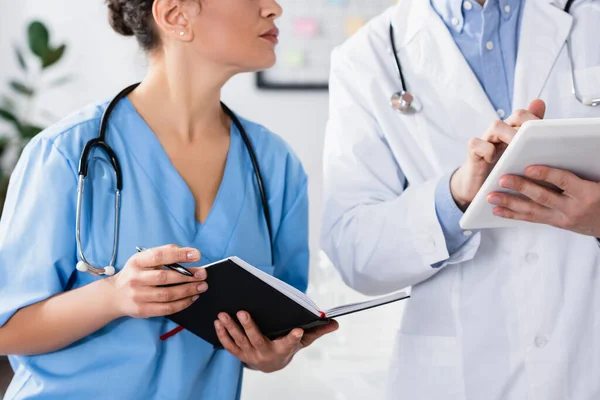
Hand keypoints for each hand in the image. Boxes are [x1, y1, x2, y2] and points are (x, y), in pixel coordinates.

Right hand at [106, 244, 207, 318]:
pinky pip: (166, 308)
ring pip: (168, 294)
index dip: (179, 254)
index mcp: (137, 262)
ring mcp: (138, 296)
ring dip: (188, 291)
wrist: (114, 296)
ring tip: (201, 287)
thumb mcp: (143, 259)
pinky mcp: (142, 310)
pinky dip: (182, 303)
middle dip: (188, 276)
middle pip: (165, 277)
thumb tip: (185, 252)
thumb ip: (162, 253)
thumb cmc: (135, 273)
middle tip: (203, 274)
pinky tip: (192, 298)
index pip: (159, 256)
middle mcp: (135, 279)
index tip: (196, 254)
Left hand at [214, 311, 338, 372]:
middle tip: (243, 312)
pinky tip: (217, 322)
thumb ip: (317, 331)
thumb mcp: (303, 341)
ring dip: (230, 328)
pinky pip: (229, 345)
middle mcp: (266, 353)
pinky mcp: (239, 354)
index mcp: (283, 349)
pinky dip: (222, 335)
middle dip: (249, 327)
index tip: (297, 330)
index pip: (290, 343)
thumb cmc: (287, 347)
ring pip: (239, 341)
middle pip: (257, 340)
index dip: (294, 337)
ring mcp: (250, 354)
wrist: (272, 365)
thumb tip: (335, 324)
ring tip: (223, 314)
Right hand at [450, 100, 546, 209]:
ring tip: (516, 150)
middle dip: (528, 125)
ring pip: (496, 125)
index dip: (537, 119)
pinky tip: (492, 160)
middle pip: (515, 115)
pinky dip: (486, 150)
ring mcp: (486, 142)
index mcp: (515, 133)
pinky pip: (476, 143)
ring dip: (510, 135)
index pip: (528, 115)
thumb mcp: (524, 162)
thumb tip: (551, 125)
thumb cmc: (503, 174)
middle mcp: (501, 134)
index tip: (546, 132)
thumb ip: (535, 145)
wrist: (479, 192)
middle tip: (534, 141)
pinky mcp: (473, 154)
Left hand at [487, 166, 599, 236]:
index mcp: (588, 194)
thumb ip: (584, 169)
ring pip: (533, 211)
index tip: (529, 168)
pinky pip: (533, 218)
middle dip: (521, 188)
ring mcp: (563, 218)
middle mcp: (574, 208)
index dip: (547, 174)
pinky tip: (499, 210)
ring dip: (510, 203)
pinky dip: (514, 214)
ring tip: (492, 197)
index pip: (564, 181)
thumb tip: (569, 149)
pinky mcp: (557, 223)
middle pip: (543, 197)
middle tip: (502, 180)